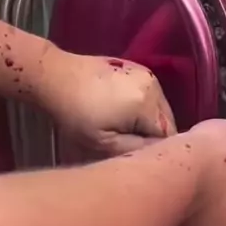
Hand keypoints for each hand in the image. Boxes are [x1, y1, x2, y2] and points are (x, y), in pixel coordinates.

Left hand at [37, 49, 176, 155]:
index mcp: (148, 103)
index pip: (168, 135)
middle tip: (130, 144)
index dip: (156, 149)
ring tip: (125, 128)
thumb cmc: (75, 113)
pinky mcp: (137, 69)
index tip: (138, 156)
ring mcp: (147, 74)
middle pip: (167, 120)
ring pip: (160, 108)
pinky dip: (143, 107)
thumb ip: (135, 149)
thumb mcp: (103, 142)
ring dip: (149, 121)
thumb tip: (157, 152)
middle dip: (154, 135)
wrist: (56, 77)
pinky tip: (122, 111)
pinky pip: (151, 95)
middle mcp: (154, 85)